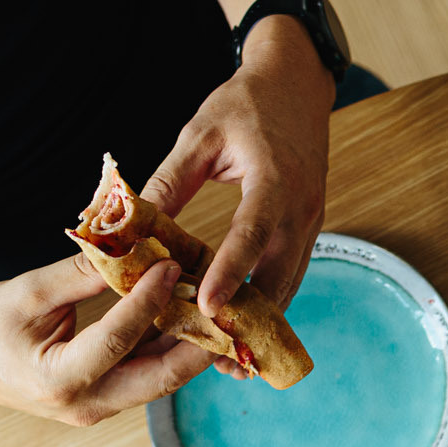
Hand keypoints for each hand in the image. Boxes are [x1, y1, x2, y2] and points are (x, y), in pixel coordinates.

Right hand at [0, 255, 213, 425]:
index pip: (117, 339)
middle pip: (160, 377)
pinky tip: (193, 316)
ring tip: (221, 308)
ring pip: (162, 379)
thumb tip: (129, 245)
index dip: (149, 301)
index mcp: (59, 380)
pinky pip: (151, 374)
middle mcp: (88, 406)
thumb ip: (79, 275)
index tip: (174, 266)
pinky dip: (172, 346)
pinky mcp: (111, 400)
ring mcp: (103, 408)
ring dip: (192, 345)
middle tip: (228, 306)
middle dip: (198, 342)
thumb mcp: (26, 293)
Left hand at [142, 17, 332, 341]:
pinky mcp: (310, 231)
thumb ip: (171, 180)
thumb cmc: (245, 104)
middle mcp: (301, 209)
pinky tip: (244, 328)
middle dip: (249, 319)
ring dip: (262, 322)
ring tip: (231, 359)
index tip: (205, 307)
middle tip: (216, 357)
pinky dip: (269, 304)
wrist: (298, 87)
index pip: (251, 234)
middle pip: (279, 276)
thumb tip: (135, 223)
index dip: (229, 274)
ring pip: (289, 285)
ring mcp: (312, 223)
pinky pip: (291, 276)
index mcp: (274, 179)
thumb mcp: (200, 133)